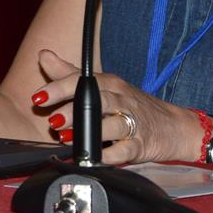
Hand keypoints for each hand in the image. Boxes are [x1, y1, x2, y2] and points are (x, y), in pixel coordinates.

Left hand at [30, 49, 204, 164]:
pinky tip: (94, 157)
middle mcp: (121, 100)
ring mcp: (133, 123)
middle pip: (97, 101)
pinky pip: (126, 150)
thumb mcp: (101, 85)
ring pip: (112, 124)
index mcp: (109, 84)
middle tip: (52, 121)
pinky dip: (110, 154)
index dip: (58, 89)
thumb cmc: (130, 104)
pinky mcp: (141, 145)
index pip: (82, 82)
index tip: (38, 97)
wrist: (173, 126)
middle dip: (73, 111)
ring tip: (67, 139)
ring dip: (89, 132)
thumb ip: (70, 73)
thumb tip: (44, 55)